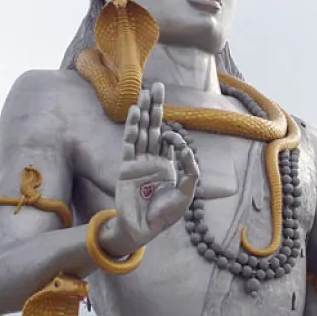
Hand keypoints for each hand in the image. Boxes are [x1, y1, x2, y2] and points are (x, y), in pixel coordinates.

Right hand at [102, 83, 198, 254]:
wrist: (143, 229)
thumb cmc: (164, 216)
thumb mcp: (186, 195)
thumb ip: (191, 172)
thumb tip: (187, 149)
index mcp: (167, 166)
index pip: (169, 141)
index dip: (173, 135)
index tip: (176, 141)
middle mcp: (151, 160)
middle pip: (153, 128)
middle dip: (156, 107)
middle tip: (158, 86)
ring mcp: (138, 162)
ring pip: (141, 131)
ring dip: (143, 111)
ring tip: (146, 91)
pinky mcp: (125, 166)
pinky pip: (129, 143)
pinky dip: (132, 126)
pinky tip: (135, 111)